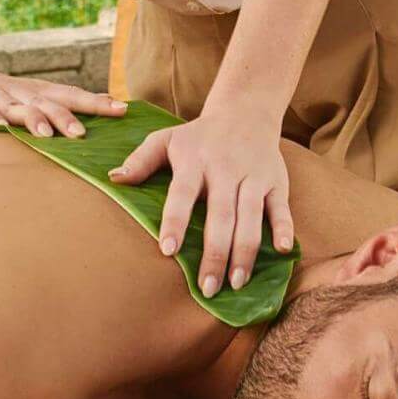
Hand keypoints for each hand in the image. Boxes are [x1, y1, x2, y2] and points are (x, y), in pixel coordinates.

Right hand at [0, 56, 128, 138]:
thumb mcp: (29, 98)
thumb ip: (57, 106)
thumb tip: (99, 114)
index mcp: (37, 92)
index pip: (71, 94)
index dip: (95, 102)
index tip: (122, 109)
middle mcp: (20, 92)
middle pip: (47, 102)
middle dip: (65, 116)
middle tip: (82, 134)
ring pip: (17, 107)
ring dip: (32, 119)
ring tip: (46, 134)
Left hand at [108, 112, 294, 298]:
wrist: (245, 110)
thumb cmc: (198, 135)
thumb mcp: (166, 139)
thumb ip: (141, 160)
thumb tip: (113, 179)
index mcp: (194, 159)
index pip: (183, 193)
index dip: (175, 221)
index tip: (168, 251)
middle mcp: (225, 168)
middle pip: (221, 214)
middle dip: (215, 253)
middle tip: (207, 288)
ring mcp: (253, 175)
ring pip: (251, 217)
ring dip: (245, 251)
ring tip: (236, 283)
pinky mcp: (276, 181)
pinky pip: (281, 207)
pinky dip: (284, 228)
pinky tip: (281, 251)